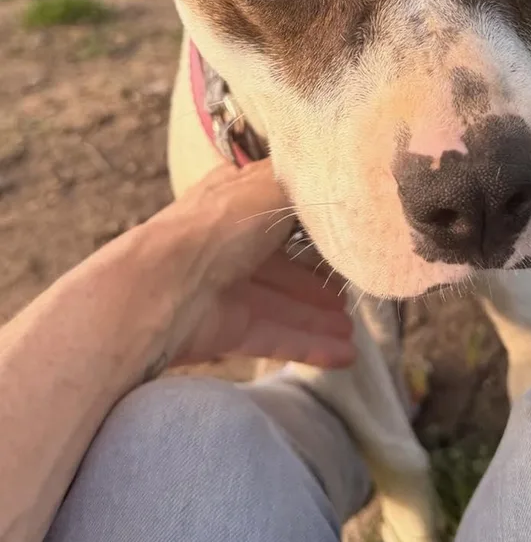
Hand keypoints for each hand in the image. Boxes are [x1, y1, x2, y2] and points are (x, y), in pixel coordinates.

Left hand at [140, 161, 353, 369]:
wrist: (165, 284)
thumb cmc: (220, 225)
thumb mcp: (271, 187)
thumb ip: (306, 187)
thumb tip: (334, 186)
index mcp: (236, 201)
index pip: (279, 209)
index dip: (313, 222)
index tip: (348, 234)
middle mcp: (231, 243)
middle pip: (283, 264)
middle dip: (318, 279)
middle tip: (355, 291)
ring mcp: (227, 288)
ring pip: (282, 304)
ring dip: (318, 317)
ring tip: (354, 330)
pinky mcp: (227, 328)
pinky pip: (275, 336)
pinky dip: (308, 345)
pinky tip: (343, 355)